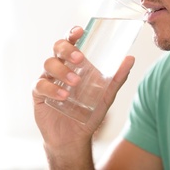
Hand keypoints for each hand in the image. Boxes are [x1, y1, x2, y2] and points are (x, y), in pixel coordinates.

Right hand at [32, 26, 134, 163]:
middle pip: (57, 47)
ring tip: (75, 83)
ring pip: (49, 63)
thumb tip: (130, 58)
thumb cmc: (89, 113)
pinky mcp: (39, 94)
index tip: (79, 32)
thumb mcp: (106, 96)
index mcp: (75, 64)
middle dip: (67, 49)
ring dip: (62, 71)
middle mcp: (61, 67)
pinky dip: (52, 88)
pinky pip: (40, 85)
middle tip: (80, 59)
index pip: (72, 42)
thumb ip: (117, 78)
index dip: (73, 34)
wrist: (74, 138)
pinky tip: (63, 96)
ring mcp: (49, 79)